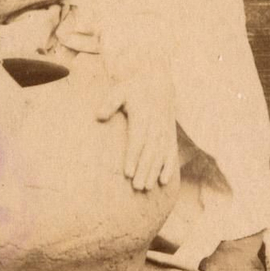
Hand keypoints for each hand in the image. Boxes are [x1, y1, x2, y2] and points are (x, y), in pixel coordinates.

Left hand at [95, 61, 179, 191]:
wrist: (158, 82)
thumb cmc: (134, 89)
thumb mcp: (120, 90)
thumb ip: (109, 102)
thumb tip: (98, 116)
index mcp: (143, 116)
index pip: (137, 140)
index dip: (133, 156)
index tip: (127, 172)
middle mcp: (155, 126)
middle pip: (150, 152)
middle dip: (143, 170)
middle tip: (136, 187)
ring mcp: (164, 131)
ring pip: (160, 155)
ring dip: (154, 172)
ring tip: (146, 188)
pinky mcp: (170, 135)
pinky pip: (171, 154)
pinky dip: (169, 168)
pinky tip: (164, 181)